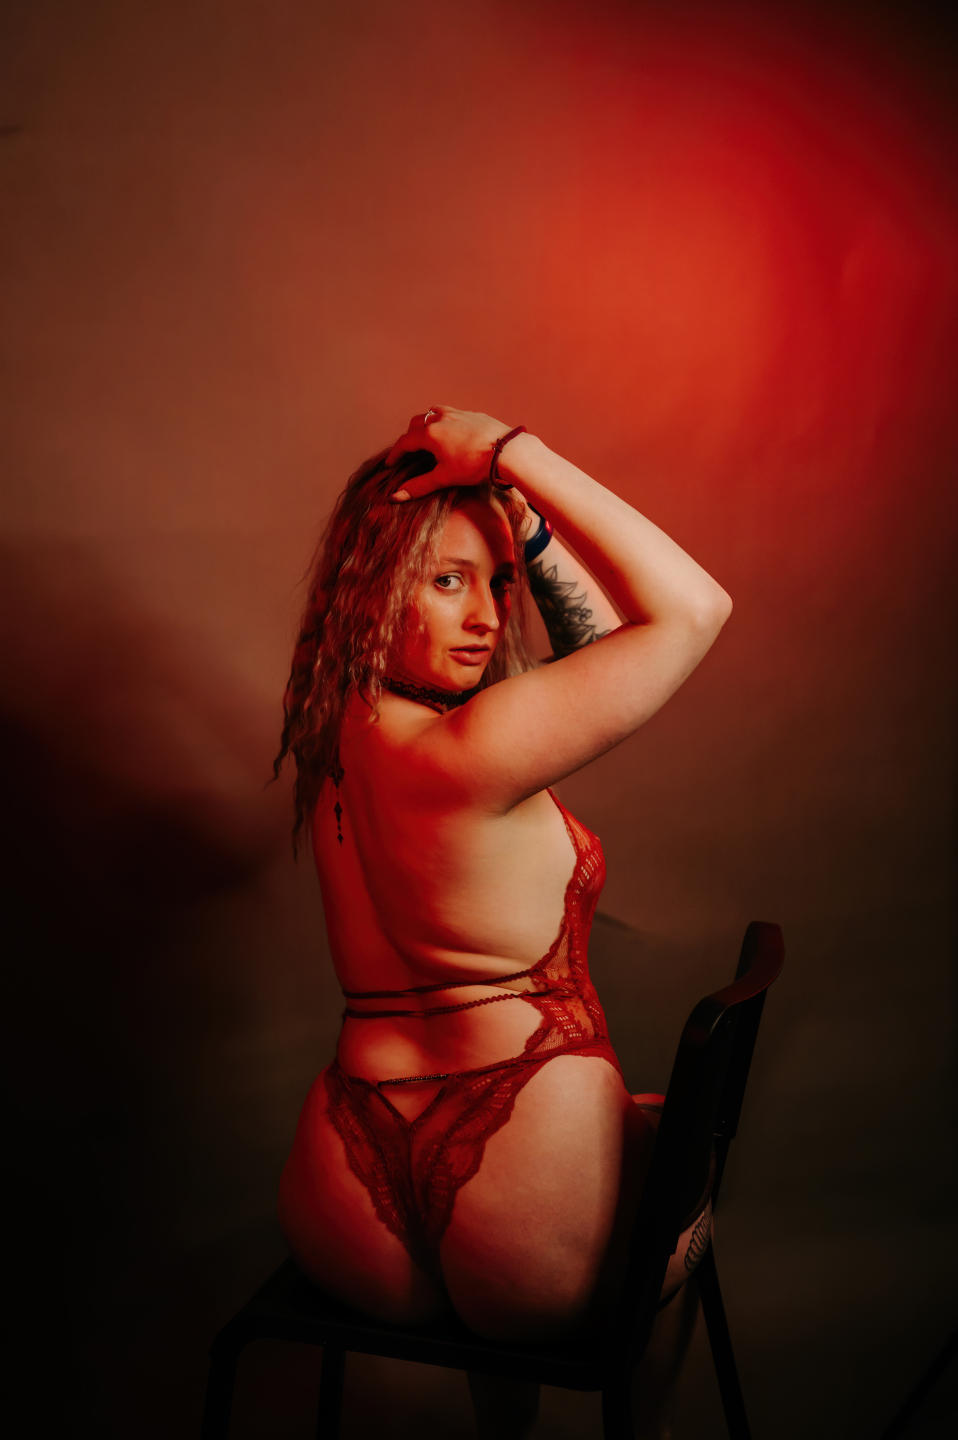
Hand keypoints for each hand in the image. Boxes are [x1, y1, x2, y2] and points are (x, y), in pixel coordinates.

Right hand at [386, 406, 513, 499]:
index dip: (395, 454)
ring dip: (426, 424)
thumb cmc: (475, 464)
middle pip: (416, 423)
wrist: (508, 451)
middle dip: (409, 437)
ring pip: (433, 413)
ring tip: (427, 438)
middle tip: (408, 451)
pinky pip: (452, 414)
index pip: (404, 442)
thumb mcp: (444, 477)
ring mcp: (458, 413)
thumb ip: (419, 486)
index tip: (390, 464)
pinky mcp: (473, 414)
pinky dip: (444, 421)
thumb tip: (396, 497)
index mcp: (430, 433)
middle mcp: (440, 418)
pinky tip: (452, 433)